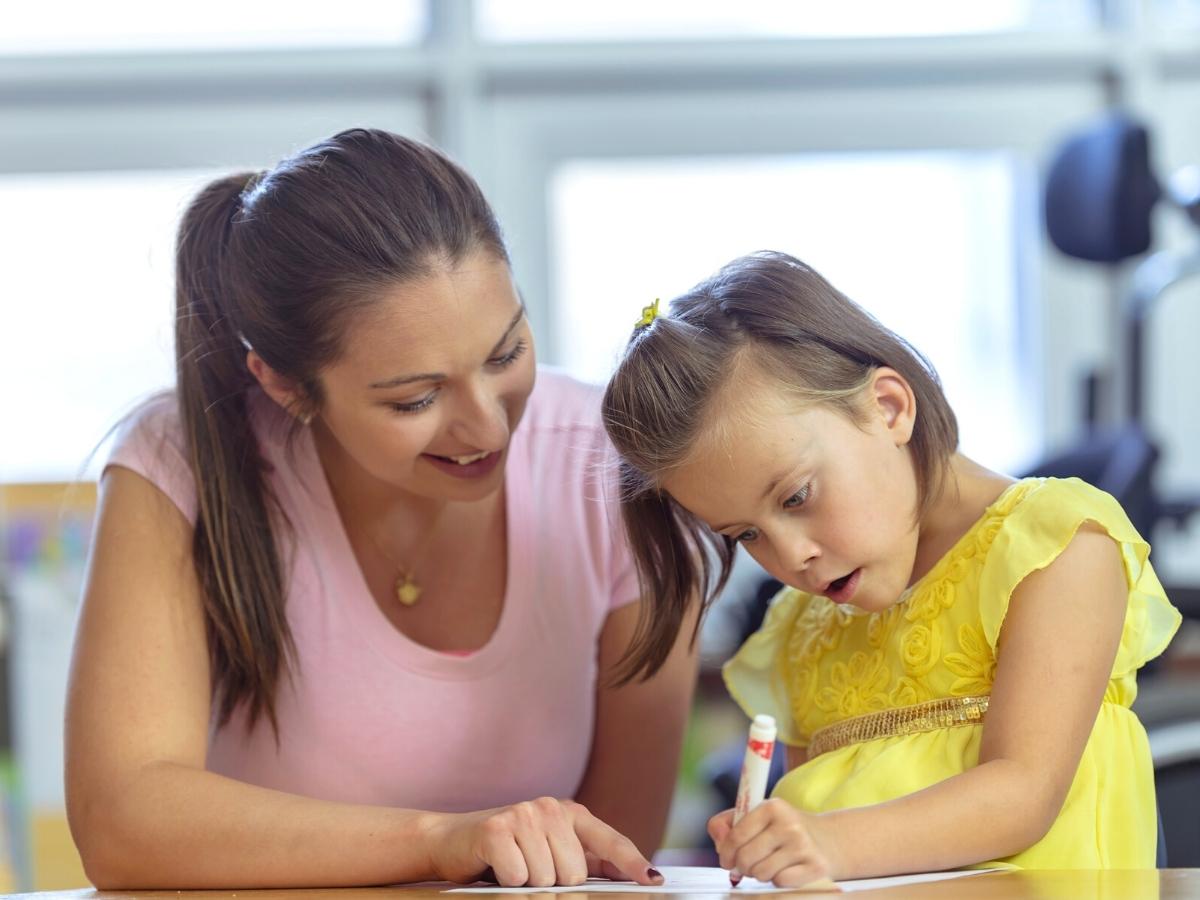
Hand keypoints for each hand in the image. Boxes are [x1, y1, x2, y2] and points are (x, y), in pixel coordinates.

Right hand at [426, 797, 663, 886]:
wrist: (449, 840)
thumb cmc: (504, 849)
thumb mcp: (548, 850)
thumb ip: (585, 857)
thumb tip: (631, 871)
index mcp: (568, 812)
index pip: (609, 840)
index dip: (632, 863)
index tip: (654, 881)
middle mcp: (549, 808)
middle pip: (576, 873)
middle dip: (554, 884)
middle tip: (529, 870)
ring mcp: (523, 815)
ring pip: (547, 879)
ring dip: (528, 884)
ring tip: (512, 867)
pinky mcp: (497, 829)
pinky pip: (518, 877)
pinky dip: (507, 882)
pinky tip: (497, 867)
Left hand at [708, 799, 836, 887]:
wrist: (827, 840)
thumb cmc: (783, 829)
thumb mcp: (756, 817)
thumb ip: (728, 824)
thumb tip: (718, 841)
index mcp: (772, 807)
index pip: (736, 836)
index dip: (726, 852)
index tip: (726, 860)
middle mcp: (789, 824)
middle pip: (746, 857)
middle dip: (741, 866)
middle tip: (746, 865)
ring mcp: (804, 845)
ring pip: (761, 872)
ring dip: (759, 873)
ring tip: (768, 864)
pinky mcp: (815, 866)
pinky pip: (780, 881)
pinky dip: (777, 879)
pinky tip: (785, 869)